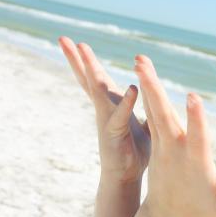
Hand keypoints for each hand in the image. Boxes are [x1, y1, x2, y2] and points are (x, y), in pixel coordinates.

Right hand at [59, 37, 150, 184]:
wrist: (128, 178)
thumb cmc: (134, 151)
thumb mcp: (144, 124)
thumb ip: (147, 109)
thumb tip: (151, 97)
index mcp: (112, 105)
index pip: (98, 79)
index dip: (89, 63)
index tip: (79, 43)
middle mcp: (106, 110)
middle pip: (90, 79)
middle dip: (78, 60)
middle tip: (64, 39)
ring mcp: (108, 120)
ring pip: (98, 91)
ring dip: (91, 70)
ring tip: (83, 50)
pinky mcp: (116, 134)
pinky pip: (121, 116)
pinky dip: (127, 103)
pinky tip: (131, 89)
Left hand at [133, 54, 215, 216]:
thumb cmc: (200, 211)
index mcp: (194, 162)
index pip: (197, 137)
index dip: (196, 118)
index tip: (192, 97)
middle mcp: (175, 149)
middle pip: (164, 115)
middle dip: (154, 90)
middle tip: (141, 65)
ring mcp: (162, 144)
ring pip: (154, 109)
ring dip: (148, 84)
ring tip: (140, 59)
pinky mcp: (156, 141)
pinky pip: (151, 113)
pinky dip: (147, 93)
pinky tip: (144, 74)